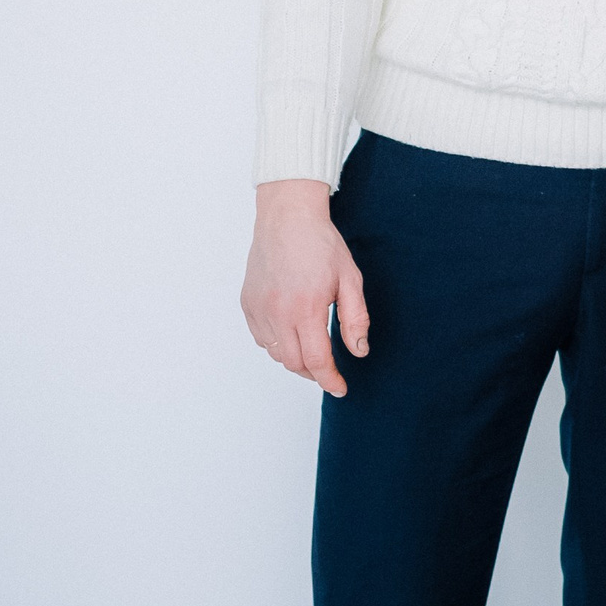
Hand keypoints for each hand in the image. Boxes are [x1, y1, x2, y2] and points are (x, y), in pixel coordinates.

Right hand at [240, 178, 368, 397]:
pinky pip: (261, 338)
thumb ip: (355, 319)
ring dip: (295, 359)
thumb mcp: (350, 280)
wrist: (288, 218)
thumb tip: (358, 351)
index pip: (317, 361)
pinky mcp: (247, 303)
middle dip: (314, 373)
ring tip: (311, 350)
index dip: (330, 380)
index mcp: (306, 308)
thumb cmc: (321, 245)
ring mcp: (259, 308)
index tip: (340, 388)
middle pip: (294, 363)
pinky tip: (291, 333)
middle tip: (328, 370)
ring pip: (275, 353)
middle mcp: (278, 312)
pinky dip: (276, 344)